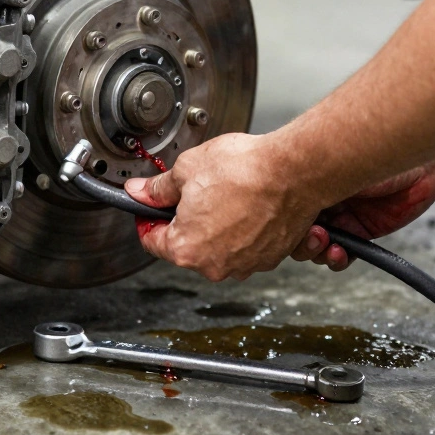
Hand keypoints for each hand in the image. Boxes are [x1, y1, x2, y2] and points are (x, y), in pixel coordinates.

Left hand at [123, 133, 321, 281]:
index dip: (147, 220)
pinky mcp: (269, 257)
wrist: (294, 171)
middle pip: (186, 247)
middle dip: (185, 221)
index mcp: (186, 249)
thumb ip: (158, 188)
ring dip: (216, 226)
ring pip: (218, 247)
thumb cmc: (245, 171)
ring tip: (225, 195)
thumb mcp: (186, 169)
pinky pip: (246, 246)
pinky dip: (242, 229)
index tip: (150, 209)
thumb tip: (141, 192)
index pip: (152, 242)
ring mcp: (245, 264)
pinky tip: (245, 204)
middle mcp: (215, 266)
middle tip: (193, 193)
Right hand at [289, 157, 434, 270]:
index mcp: (312, 180)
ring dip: (318, 251)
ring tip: (328, 246)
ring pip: (316, 246)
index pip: (288, 208)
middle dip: (301, 240)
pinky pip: (343, 254)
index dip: (286, 221)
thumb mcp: (339, 165)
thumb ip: (315, 179)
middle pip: (297, 231)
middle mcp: (323, 200)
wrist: (421, 167)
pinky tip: (341, 253)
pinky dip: (338, 258)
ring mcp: (342, 219)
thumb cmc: (381, 154)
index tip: (290, 225)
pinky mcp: (362, 234)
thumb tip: (287, 190)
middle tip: (315, 236)